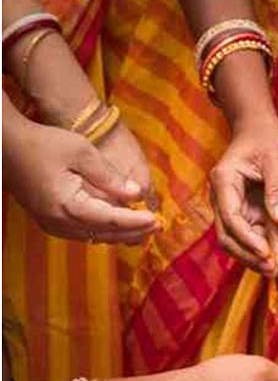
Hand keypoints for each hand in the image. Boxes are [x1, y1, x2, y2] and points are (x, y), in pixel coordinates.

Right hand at [3, 121, 159, 242]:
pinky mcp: (50, 221)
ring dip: (120, 234)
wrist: (7, 145)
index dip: (136, 222)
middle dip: (133, 231)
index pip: (110, 220)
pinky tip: (120, 225)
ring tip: (145, 228)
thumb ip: (110, 176)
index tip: (157, 220)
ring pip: (94, 237)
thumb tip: (137, 194)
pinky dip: (103, 231)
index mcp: (67, 205)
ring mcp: (52, 224)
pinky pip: (82, 233)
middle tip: (158, 226)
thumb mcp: (82, 152)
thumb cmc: (44, 143)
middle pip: (104, 235)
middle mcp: (58, 221)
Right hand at [209, 116, 277, 273]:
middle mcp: (221, 197)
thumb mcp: (276, 161)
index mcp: (224, 181)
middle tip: (273, 271)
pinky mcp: (242, 212)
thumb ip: (277, 191)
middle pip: (227, 236)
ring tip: (277, 271)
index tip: (266, 254)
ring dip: (253, 257)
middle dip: (248, 256)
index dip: (247, 240)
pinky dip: (260, 249)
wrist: (257, 129)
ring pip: (235, 240)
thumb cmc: (266, 139)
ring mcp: (229, 206)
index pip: (231, 218)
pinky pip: (248, 235)